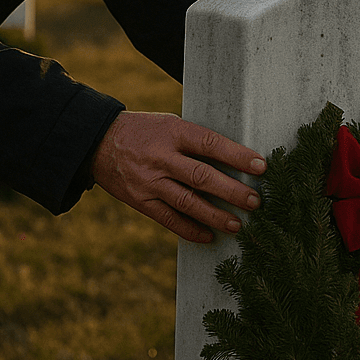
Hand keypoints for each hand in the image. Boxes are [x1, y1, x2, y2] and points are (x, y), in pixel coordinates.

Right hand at [90, 111, 266, 243]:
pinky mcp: (140, 201)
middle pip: (202, 176)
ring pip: (187, 202)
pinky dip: (190, 230)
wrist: (98, 142)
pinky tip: (208, 236)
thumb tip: (233, 160)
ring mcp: (150, 181)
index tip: (261, 166)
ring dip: (215, 216)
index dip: (237, 155)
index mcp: (172, 133)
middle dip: (232, 191)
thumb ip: (195, 141)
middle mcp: (161, 157)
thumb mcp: (169, 124)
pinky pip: (168, 219)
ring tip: (237, 225)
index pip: (210, 144)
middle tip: (255, 202)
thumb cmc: (143, 131)